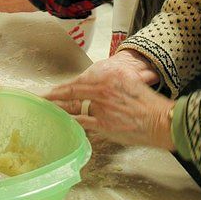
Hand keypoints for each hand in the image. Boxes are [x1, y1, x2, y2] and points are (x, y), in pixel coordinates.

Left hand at [46, 53, 172, 149]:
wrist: (160, 121)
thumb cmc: (148, 103)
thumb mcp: (130, 82)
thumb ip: (113, 81)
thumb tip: (100, 84)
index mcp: (109, 75)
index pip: (80, 80)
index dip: (63, 86)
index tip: (51, 89)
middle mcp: (102, 88)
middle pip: (72, 91)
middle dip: (54, 95)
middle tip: (40, 98)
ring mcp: (101, 106)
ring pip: (74, 106)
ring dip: (59, 108)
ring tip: (46, 109)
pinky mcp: (103, 123)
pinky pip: (81, 122)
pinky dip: (70, 122)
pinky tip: (61, 122)